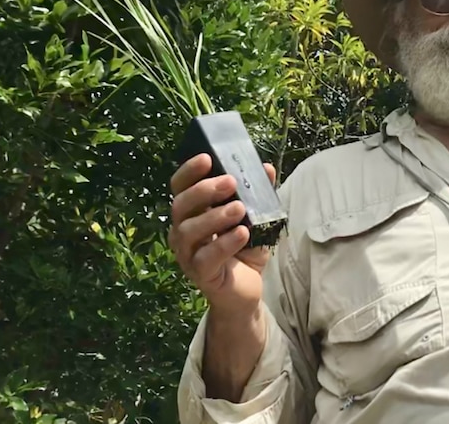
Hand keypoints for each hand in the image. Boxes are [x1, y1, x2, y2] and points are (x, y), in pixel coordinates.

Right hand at [168, 153, 274, 314]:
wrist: (246, 290)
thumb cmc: (244, 251)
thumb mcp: (256, 219)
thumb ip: (259, 195)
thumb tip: (267, 168)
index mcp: (193, 213)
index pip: (180, 187)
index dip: (189, 171)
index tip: (208, 158)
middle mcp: (183, 231)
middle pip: (180, 205)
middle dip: (204, 190)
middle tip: (230, 183)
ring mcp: (188, 254)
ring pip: (189, 231)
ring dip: (215, 217)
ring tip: (240, 209)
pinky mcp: (200, 274)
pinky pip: (206, 257)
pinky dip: (224, 243)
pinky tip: (242, 234)